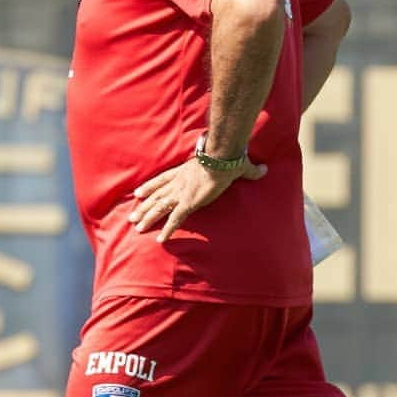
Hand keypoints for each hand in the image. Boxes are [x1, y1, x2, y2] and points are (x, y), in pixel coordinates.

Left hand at [128, 156, 266, 242]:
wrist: (223, 157)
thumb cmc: (229, 157)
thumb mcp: (237, 163)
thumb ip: (249, 169)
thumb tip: (264, 169)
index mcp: (185, 171)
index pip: (163, 180)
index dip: (150, 187)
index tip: (138, 194)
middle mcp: (179, 182)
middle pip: (156, 195)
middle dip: (144, 207)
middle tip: (132, 216)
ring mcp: (182, 192)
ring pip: (159, 207)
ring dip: (148, 218)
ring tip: (137, 227)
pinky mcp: (188, 202)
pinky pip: (175, 219)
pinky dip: (167, 230)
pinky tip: (160, 239)